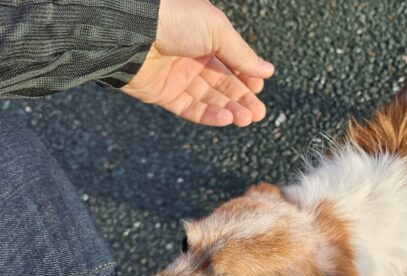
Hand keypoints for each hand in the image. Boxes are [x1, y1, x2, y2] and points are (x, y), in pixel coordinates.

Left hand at [122, 0, 274, 126]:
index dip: (246, 76)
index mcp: (204, 36)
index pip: (231, 61)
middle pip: (222, 83)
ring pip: (209, 99)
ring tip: (247, 119)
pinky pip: (190, 108)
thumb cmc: (175, 19)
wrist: (132, 30)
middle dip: (242, 98)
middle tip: (259, 113)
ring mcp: (177, 76)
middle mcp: (191, 57)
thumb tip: (267, 71)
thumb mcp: (218, 30)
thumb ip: (242, 54)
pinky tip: (227, 118)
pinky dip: (210, 115)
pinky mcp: (163, 94)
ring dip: (230, 110)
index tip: (259, 87)